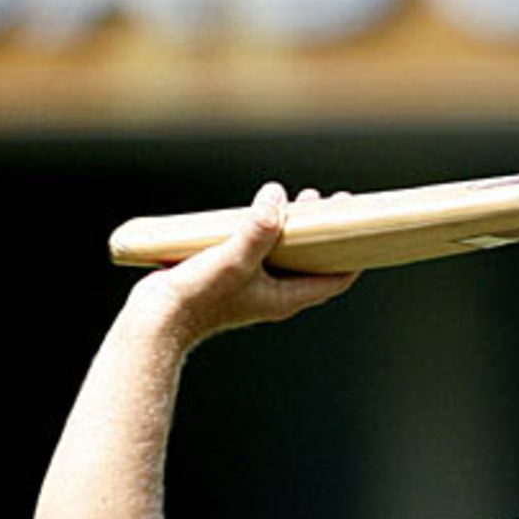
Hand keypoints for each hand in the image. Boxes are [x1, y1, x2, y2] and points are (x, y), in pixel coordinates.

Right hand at [126, 183, 358, 343]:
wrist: (157, 319)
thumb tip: (277, 199)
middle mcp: (275, 294)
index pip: (335, 279)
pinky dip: (268, 231)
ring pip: (287, 255)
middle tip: (328, 200)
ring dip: (295, 227)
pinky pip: (262, 252)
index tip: (360, 223)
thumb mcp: (233, 259)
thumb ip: (257, 231)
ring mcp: (254, 287)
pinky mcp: (233, 278)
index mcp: (286, 297)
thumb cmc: (197, 297)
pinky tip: (260, 211)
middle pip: (313, 262)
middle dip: (324, 231)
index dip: (353, 253)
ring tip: (299, 199)